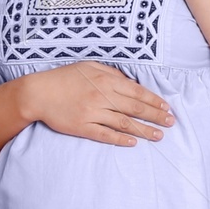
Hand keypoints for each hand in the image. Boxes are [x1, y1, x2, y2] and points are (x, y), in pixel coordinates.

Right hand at [22, 63, 174, 146]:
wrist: (38, 93)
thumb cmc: (63, 78)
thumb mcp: (89, 66)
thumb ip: (110, 72)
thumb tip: (129, 81)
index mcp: (105, 80)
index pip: (136, 92)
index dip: (154, 100)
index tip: (166, 107)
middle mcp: (102, 96)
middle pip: (135, 108)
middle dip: (156, 116)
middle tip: (171, 122)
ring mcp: (92, 113)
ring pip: (124, 123)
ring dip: (143, 130)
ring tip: (159, 136)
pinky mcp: (82, 127)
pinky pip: (105, 134)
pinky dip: (120, 139)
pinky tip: (133, 142)